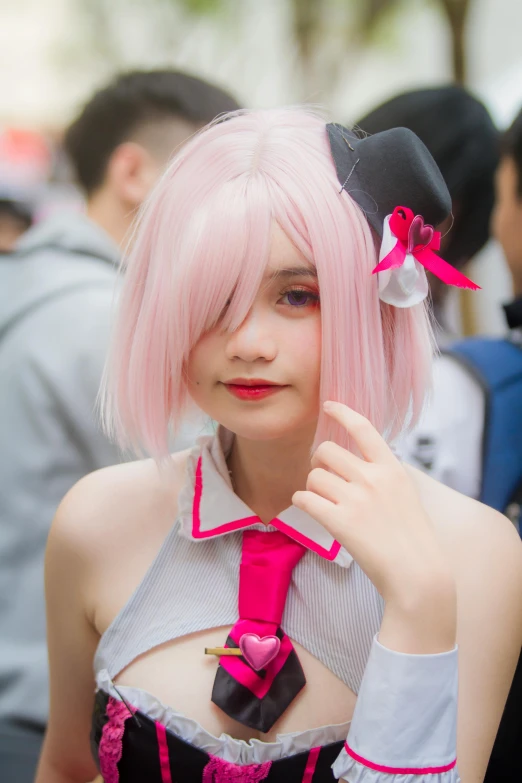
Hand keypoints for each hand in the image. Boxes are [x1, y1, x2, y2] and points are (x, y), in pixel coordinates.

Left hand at [292, 402, 455, 649]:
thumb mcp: (406, 495)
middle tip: (323, 477)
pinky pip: (304, 499)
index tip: (328, 405)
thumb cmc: (413, 540)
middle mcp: (373, 478)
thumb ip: (383, 476)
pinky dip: (302, 502)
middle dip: (319, 462)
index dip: (342, 412)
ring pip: (313, 475)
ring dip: (311, 486)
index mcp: (392, 469)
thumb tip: (355, 464)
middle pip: (327, 451)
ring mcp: (356, 500)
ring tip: (322, 500)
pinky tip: (310, 508)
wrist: (418, 575)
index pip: (363, 428)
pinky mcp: (340, 522)